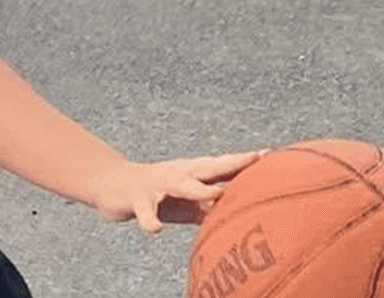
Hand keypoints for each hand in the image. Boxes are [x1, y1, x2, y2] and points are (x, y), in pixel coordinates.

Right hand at [91, 152, 263, 232]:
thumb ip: (211, 205)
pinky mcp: (137, 198)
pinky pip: (145, 211)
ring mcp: (157, 184)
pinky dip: (150, 219)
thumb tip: (241, 213)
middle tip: (255, 157)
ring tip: (216, 194)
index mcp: (191, 173)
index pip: (222, 166)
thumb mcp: (187, 201)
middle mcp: (178, 174)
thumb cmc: (157, 194)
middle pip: (208, 168)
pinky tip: (155, 229)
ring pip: (180, 185)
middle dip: (231, 163)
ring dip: (197, 189)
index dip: (244, 161)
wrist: (112, 184)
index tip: (270, 154)